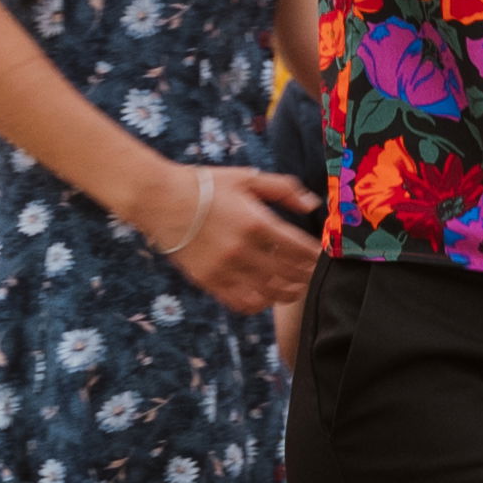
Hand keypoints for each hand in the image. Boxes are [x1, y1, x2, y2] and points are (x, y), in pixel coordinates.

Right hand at [140, 159, 323, 311]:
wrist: (162, 200)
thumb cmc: (205, 185)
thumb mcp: (247, 178)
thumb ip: (283, 189)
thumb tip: (312, 204)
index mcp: (257, 223)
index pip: (299, 249)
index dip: (315, 255)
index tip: (320, 255)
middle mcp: (244, 251)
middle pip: (289, 274)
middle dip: (306, 275)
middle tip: (312, 274)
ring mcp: (227, 270)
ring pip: (269, 294)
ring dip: (288, 293)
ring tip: (295, 289)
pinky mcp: (210, 282)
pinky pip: (242, 303)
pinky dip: (259, 304)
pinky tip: (265, 298)